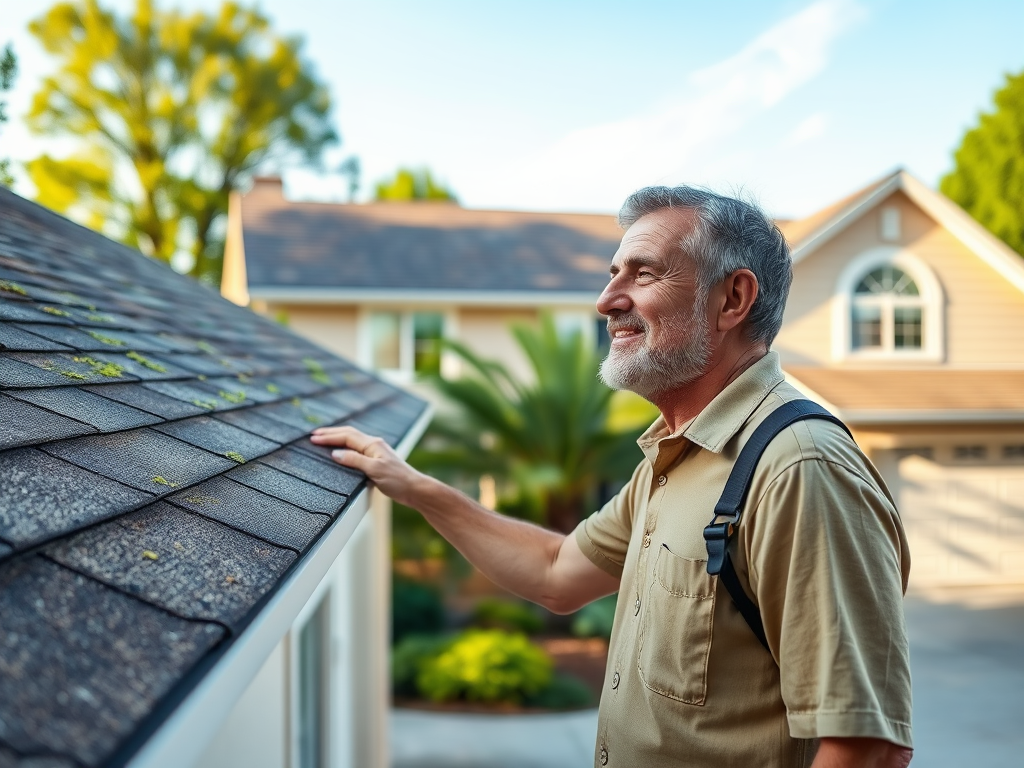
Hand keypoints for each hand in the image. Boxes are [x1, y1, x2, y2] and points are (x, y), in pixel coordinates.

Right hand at [309, 426, 424, 505]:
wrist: (415, 489)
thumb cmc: (398, 480)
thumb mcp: (374, 470)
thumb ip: (354, 460)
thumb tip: (336, 453)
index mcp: (372, 444)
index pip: (346, 436)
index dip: (329, 437)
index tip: (313, 438)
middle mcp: (374, 445)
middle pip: (348, 434)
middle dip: (331, 433)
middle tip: (314, 434)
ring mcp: (376, 452)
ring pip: (353, 440)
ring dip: (338, 438)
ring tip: (324, 438)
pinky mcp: (377, 461)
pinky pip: (357, 449)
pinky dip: (345, 447)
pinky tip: (342, 451)